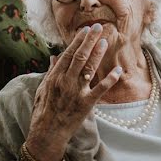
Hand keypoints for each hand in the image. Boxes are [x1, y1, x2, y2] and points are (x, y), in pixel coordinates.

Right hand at [25, 24, 122, 160]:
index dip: (77, 41)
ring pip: (88, 68)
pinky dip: (110, 79)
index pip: (67, 54)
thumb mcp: (42, 89)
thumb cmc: (43, 111)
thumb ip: (50, 72)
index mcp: (54, 77)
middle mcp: (65, 81)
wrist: (46, 133)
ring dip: (98, 53)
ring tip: (105, 41)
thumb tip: (54, 57)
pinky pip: (100, 89)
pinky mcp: (85, 104)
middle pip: (79, 56)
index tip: (85, 30)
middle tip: (98, 27)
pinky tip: (118, 70)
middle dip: (89, 40)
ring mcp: (76, 92)